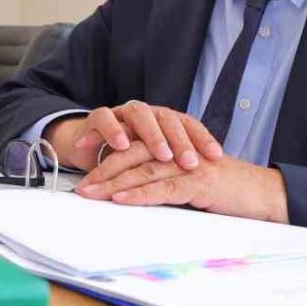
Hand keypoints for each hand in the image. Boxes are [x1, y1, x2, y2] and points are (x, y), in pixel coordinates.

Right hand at [43, 101, 223, 171]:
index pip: (188, 124)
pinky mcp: (98, 118)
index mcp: (165, 121)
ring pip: (140, 114)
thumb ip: (175, 170)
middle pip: (168, 119)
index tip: (216, 156)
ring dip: (152, 134)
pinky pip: (105, 118)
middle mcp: (147, 114)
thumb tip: (207, 191)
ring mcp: (122, 113)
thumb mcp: (155, 166)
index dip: (203, 138)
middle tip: (190, 162)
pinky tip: (121, 145)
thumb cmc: (129, 160)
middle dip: (180, 141)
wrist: (90, 148)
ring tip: (162, 155)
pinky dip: (113, 130)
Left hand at [75, 145, 288, 221]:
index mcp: (174, 147)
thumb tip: (133, 195)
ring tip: (90, 193)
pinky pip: (164, 187)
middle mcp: (178, 150)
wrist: (265, 194)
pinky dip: (140, 194)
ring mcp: (188, 164)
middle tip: (80, 186)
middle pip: (132, 154)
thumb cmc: (228, 191)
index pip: (134, 146)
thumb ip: (165, 183)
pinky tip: (120, 200)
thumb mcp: (191, 183)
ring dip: (113, 182)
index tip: (84, 169)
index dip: (107, 154)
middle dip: (102, 169)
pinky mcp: (199, 182)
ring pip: (143, 169)